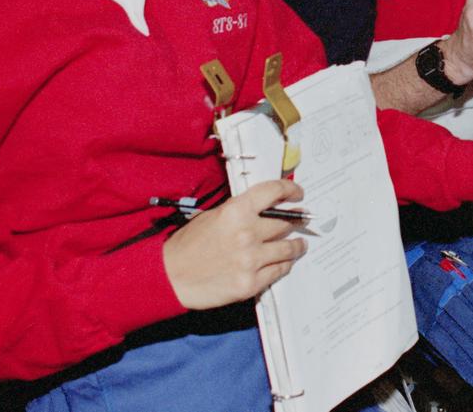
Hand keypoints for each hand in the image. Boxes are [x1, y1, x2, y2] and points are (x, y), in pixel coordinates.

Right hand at [162, 179, 307, 309]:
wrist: (170, 277)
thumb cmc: (188, 245)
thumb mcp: (213, 216)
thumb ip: (241, 212)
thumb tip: (266, 209)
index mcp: (236, 211)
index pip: (274, 192)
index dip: (291, 191)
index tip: (298, 194)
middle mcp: (247, 233)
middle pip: (286, 223)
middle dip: (296, 221)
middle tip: (302, 220)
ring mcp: (251, 260)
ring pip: (288, 248)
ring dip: (296, 246)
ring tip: (299, 245)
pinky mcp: (251, 283)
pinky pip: (279, 271)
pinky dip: (283, 265)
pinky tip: (284, 262)